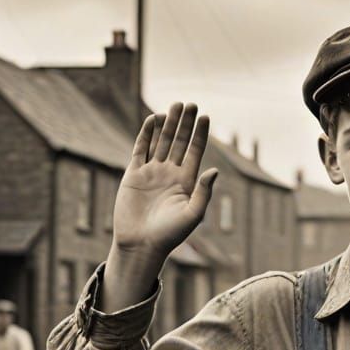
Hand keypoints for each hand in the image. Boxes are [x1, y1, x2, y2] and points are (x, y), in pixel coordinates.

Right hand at [111, 102, 217, 260]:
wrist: (141, 244)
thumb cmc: (170, 235)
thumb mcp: (192, 214)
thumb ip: (204, 192)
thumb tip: (215, 170)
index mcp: (187, 182)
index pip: (195, 152)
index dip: (200, 135)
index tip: (205, 116)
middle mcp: (170, 174)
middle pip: (179, 142)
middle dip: (185, 124)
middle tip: (191, 104)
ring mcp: (152, 172)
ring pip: (161, 142)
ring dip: (168, 124)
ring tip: (175, 105)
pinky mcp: (134, 174)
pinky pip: (140, 149)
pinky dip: (146, 134)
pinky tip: (153, 119)